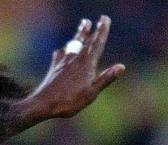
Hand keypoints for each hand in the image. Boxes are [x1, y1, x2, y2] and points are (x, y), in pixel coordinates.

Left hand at [10, 16, 124, 128]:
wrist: (44, 102)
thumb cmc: (70, 101)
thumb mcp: (92, 92)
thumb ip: (106, 78)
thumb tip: (122, 67)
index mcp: (87, 64)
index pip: (97, 44)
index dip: (102, 31)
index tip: (105, 19)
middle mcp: (76, 58)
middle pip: (87, 41)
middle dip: (95, 30)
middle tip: (101, 19)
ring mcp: (64, 60)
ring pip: (75, 42)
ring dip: (81, 32)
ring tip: (85, 23)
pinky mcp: (55, 65)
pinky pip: (63, 52)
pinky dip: (67, 47)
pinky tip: (65, 48)